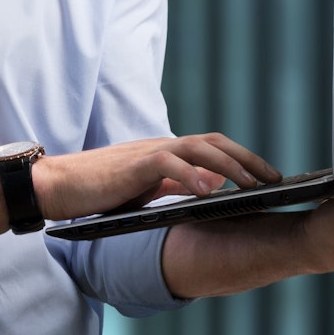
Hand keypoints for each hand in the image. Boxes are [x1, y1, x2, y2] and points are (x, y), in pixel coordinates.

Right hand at [32, 134, 281, 221]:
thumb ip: (175, 185)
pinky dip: (192, 176)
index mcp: (168, 152)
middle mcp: (163, 146)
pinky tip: (209, 192)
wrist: (58, 185)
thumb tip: (210, 187)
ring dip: (230, 165)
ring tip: (253, 184)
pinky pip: (169, 165)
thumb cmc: (100, 190)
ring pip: (199, 148)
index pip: (214, 148)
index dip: (243, 159)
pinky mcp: (134, 165)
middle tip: (275, 178)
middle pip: (215, 143)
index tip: (268, 177)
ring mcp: (149, 152)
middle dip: (248, 159)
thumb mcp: (146, 189)